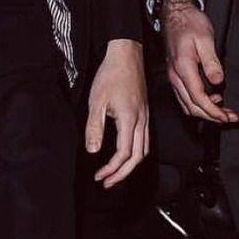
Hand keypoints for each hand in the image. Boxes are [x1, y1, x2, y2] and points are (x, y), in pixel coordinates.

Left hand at [85, 38, 148, 186]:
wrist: (126, 55)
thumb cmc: (111, 74)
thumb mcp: (96, 101)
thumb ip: (95, 127)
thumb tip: (93, 151)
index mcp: (130, 119)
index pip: (124, 153)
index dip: (112, 168)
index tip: (99, 176)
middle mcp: (141, 121)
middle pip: (137, 157)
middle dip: (122, 173)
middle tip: (107, 182)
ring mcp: (146, 117)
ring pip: (144, 150)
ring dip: (130, 166)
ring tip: (115, 174)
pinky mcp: (145, 113)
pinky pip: (145, 140)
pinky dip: (136, 153)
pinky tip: (125, 155)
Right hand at [161, 0, 237, 124]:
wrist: (175, 14)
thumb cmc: (189, 24)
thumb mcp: (205, 39)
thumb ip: (211, 62)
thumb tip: (217, 81)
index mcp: (183, 68)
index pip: (198, 98)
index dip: (213, 111)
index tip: (226, 116)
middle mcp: (176, 76)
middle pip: (192, 107)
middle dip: (211, 116)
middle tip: (230, 118)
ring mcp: (174, 77)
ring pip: (187, 105)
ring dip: (205, 113)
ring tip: (223, 113)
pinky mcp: (177, 75)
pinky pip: (185, 97)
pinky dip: (198, 104)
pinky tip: (212, 101)